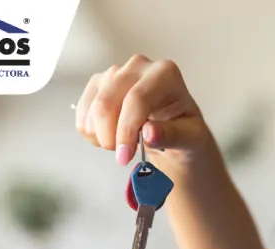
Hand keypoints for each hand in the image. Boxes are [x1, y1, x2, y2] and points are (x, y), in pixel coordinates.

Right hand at [75, 54, 210, 167]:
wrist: (175, 131)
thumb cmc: (186, 132)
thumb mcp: (191, 139)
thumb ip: (173, 135)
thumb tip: (150, 133)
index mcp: (165, 73)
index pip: (137, 99)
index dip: (126, 130)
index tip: (124, 156)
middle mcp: (138, 66)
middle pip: (108, 102)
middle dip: (110, 135)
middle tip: (123, 156)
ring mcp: (115, 73)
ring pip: (93, 107)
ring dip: (101, 135)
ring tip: (123, 145)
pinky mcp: (98, 84)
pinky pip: (83, 111)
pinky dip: (92, 132)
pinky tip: (111, 137)